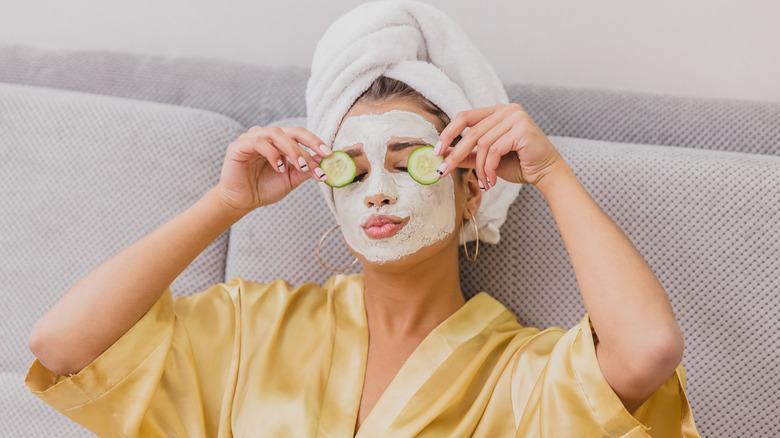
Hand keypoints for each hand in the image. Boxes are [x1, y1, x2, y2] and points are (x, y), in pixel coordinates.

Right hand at [216, 126, 330, 211]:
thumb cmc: (264, 189)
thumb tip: (323, 160)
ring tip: (300, 168)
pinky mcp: (239, 145)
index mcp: (280, 143)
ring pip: (277, 133)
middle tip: (321, 157)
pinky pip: (259, 142)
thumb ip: (305, 169)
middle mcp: (267, 137)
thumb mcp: (291, 179)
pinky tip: (280, 168)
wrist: (242, 201)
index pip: (301, 136)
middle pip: (292, 131)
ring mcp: (252, 138)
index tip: (329, 155)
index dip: (316, 143)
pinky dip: (273, 154)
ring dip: (293, 150)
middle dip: (309, 144)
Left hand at [434, 104, 565, 188]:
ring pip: (482, 143)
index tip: (436, 151)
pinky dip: (489, 168)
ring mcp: (515, 117)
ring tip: (484, 182)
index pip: (465, 116)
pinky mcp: (522, 129)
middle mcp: (506, 110)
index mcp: (496, 112)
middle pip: (471, 132)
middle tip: (443, 171)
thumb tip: (442, 154)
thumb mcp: (487, 158)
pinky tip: (492, 180)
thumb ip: (468, 154)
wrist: (546, 173)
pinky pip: (494, 149)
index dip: (448, 133)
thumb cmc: (518, 164)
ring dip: (479, 167)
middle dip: (455, 154)